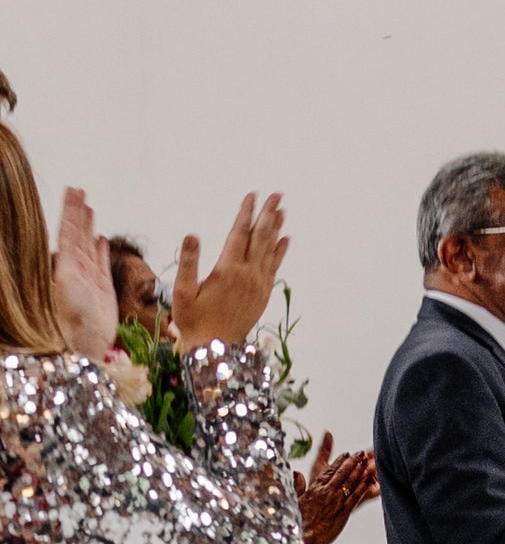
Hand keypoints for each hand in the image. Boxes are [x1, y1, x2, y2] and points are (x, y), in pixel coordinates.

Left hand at [50, 187, 118, 357]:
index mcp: (64, 265)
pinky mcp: (102, 289)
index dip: (69, 210)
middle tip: (79, 191)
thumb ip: (67, 263)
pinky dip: (101, 250)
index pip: (66, 230)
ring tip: (89, 208)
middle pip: (76, 234)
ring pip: (88, 245)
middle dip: (77, 212)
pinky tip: (102, 239)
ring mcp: (88, 279)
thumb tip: (69, 243)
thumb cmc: (71, 319)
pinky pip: (101, 263)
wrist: (84, 345)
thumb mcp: (65, 285)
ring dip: (88, 227)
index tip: (72, 190)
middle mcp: (74, 269)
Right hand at [169, 195, 287, 350]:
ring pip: (269, 250)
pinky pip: (274, 267)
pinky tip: (284, 240)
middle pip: (260, 237)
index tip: (251, 196)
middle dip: (267, 214)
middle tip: (276, 194)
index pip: (238, 234)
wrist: (215, 349)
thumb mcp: (182, 292)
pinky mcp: (263, 294)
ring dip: (276, 228)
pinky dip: (280, 251)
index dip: (245, 213)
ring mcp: (258, 284)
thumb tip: (192, 236)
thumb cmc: (193, 321)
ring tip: (282, 210)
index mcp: (227, 270)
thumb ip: (188, 263)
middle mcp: (247, 274)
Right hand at [296, 433, 376, 543]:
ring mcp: (336, 502)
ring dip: (360, 471)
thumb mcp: (293, 501)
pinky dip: (363, 486)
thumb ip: (297, 486)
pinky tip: (369, 480)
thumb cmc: (296, 523)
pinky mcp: (344, 512)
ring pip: (350, 482)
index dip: (339, 461)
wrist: (302, 539)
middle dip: (352, 461)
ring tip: (367, 462)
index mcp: (314, 489)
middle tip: (360, 453)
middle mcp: (327, 492)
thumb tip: (296, 473)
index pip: (329, 471)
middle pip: (342, 473)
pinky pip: (356, 496)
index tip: (345, 454)